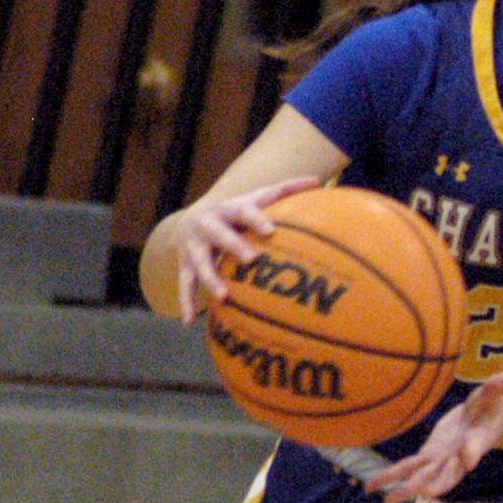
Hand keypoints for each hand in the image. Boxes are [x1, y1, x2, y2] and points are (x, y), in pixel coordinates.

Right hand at [175, 175, 322, 324]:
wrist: (192, 218)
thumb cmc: (237, 212)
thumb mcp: (256, 198)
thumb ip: (285, 191)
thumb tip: (318, 180)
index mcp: (229, 209)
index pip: (244, 212)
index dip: (256, 220)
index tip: (270, 230)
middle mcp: (208, 225)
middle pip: (219, 235)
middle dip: (233, 246)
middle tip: (251, 260)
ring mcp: (194, 246)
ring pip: (200, 263)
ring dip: (210, 279)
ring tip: (224, 296)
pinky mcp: (185, 265)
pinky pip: (185, 284)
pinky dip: (188, 302)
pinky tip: (191, 322)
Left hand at [367, 371, 502, 502]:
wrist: (485, 422)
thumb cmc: (490, 407)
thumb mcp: (494, 395)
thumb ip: (497, 387)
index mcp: (477, 440)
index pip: (475, 446)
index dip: (472, 452)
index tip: (469, 461)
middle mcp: (459, 456)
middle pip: (450, 472)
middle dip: (438, 483)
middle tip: (428, 494)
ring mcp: (442, 459)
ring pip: (424, 476)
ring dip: (408, 489)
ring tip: (389, 502)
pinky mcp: (429, 455)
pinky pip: (408, 467)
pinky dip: (391, 476)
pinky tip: (371, 487)